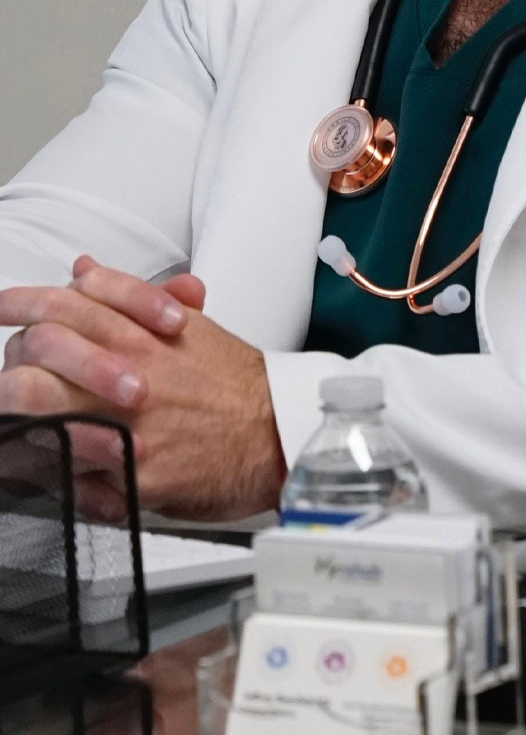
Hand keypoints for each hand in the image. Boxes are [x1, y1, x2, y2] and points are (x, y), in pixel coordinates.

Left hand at [0, 261, 284, 520]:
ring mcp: (130, 425)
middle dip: (13, 364)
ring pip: (43, 413)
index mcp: (142, 333)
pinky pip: (69, 475)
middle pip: (43, 351)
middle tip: (9, 375)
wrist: (277, 431)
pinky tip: (39, 469)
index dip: (22, 301)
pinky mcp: (135, 477)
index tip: (0, 308)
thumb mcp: (186, 326)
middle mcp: (132, 372)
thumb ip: (128, 298)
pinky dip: (47, 471)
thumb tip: (83, 270)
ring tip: (14, 427)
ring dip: (19, 419)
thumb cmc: (233, 383)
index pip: (67, 302)